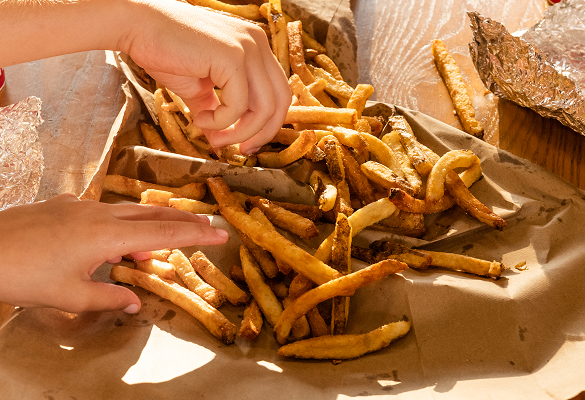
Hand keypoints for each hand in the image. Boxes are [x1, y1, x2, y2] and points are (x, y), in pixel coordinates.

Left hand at [0, 194, 227, 313]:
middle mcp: (100, 214)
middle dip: (182, 221)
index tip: (222, 233)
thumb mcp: (71, 296)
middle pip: (152, 214)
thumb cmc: (26, 276)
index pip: (164, 233)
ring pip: (127, 212)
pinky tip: (106, 240)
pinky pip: (100, 212)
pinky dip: (116, 225)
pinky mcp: (62, 205)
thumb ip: (109, 298)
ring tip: (157, 244)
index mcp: (108, 236)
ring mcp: (80, 205)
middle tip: (207, 225)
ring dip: (149, 224)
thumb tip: (135, 304)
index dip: (196, 235)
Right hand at [124, 0, 290, 153]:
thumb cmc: (165, 51)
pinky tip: (200, 117)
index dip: (268, 124)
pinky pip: (239, 105)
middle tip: (240, 150)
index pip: (279, 93)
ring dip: (239, 131)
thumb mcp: (199, 88)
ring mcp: (248, 47)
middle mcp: (258, 44)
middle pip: (280, 102)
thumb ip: (216, 109)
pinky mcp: (232, 56)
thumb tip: (220, 140)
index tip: (248, 145)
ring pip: (264, 108)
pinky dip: (221, 121)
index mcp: (256, 48)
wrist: (138, 25)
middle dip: (262, 133)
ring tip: (213, 135)